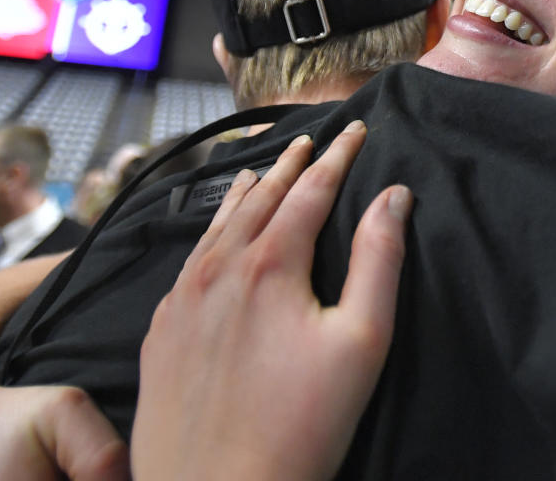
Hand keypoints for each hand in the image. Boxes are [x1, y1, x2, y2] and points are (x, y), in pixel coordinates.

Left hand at [132, 120, 412, 480]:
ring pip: (216, 226)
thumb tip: (394, 198)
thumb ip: (379, 261)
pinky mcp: (161, 332)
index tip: (357, 130)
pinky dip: (210, 233)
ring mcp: (182, 300)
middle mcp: (219, 269)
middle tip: (312, 139)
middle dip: (290, 164)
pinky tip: (214, 239)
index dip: (338, 157)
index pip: (310, 191)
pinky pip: (189, 261)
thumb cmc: (299, 425)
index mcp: (269, 264)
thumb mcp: (361, 342)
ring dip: (245, 192)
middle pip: (260, 199)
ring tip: (260, 170)